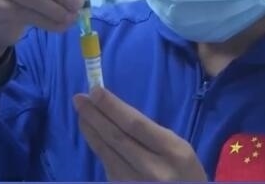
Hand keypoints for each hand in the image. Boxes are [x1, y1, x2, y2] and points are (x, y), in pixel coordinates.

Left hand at [73, 87, 207, 181]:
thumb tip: (115, 111)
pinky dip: (97, 145)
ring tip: (81, 112)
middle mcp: (152, 168)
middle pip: (116, 137)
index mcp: (172, 151)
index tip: (95, 90)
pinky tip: (91, 133)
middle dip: (95, 115)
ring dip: (90, 130)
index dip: (112, 106)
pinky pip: (107, 164)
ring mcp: (135, 182)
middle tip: (79, 98)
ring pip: (106, 152)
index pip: (135, 124)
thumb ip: (151, 132)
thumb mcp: (179, 148)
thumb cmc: (184, 172)